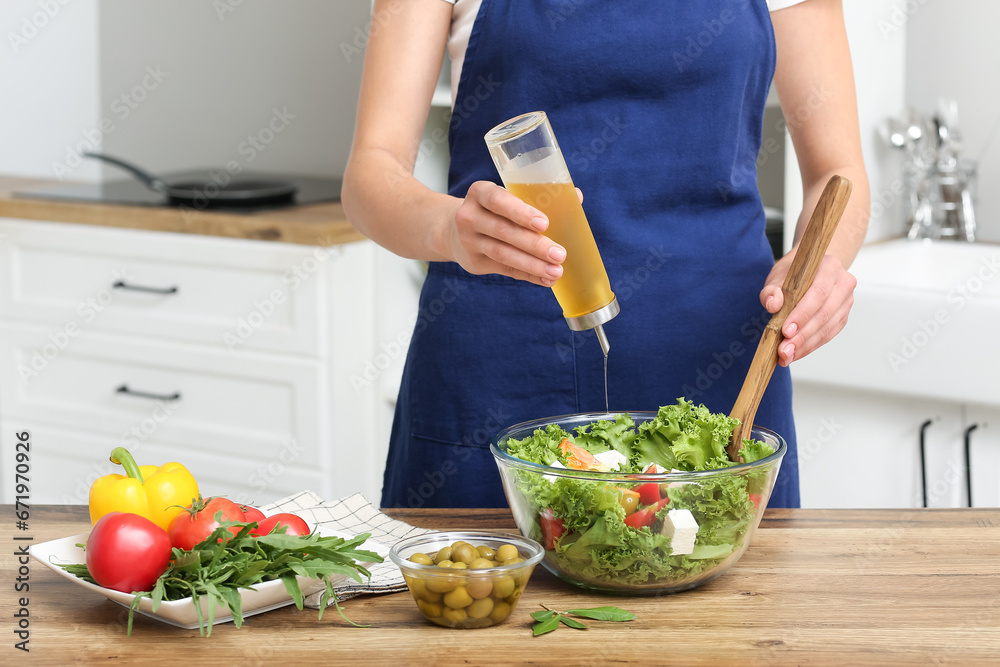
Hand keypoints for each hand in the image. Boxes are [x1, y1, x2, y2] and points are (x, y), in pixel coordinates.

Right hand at [446, 181, 565, 285]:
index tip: (543, 223)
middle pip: (503, 232)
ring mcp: (469, 242)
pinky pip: (504, 270)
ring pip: (503, 254)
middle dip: (534, 244)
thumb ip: (537, 196)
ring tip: (556, 271)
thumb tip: (575, 197)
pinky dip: (527, 276)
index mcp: (479, 193)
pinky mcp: (475, 263)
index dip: (520, 212)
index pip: (497, 200)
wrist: (452, 230)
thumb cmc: (493, 209)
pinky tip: (545, 280)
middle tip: (559, 254)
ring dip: (532, 265)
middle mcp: (469, 217)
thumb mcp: (505, 196)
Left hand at [759, 252, 856, 366]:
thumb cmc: (792, 274)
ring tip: (786, 355)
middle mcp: (843, 283)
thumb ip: (772, 290)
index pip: (819, 292)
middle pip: (824, 313)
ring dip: (806, 345)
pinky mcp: (843, 316)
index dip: (803, 314)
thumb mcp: (777, 276)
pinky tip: (796, 353)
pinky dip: (811, 345)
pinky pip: (828, 334)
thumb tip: (772, 304)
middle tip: (784, 350)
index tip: (786, 330)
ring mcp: (846, 301)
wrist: (807, 272)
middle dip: (802, 335)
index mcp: (829, 267)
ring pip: (828, 327)